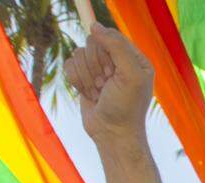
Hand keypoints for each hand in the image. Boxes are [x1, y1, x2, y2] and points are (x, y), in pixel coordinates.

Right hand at [63, 23, 153, 146]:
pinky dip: (77, 82)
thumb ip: (116, 46)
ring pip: (79, 54)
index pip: (110, 36)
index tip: (112, 73)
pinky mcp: (84, 79)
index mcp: (134, 58)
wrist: (112, 135)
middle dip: (96, 67)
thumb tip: (94, 25)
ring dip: (86, 77)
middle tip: (106, 85)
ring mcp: (99, 70)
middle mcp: (117, 61)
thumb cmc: (125, 107)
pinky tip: (89, 95)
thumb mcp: (129, 75)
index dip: (106, 53)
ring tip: (99, 93)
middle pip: (92, 43)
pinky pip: (70, 65)